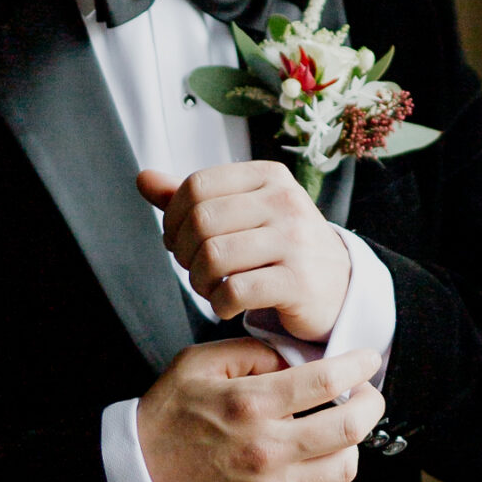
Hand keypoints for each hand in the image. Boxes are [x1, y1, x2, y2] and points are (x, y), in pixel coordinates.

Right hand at [136, 341, 384, 481]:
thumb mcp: (196, 366)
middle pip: (351, 426)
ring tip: (336, 433)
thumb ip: (250, 353)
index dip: (359, 366)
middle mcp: (267, 448)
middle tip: (366, 396)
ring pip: (345, 466)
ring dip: (350, 445)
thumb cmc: (163, 422)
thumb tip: (295, 360)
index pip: (327, 380)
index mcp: (250, 403)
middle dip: (371, 404)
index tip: (367, 360)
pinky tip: (315, 469)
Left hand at [138, 162, 351, 341]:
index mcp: (268, 176)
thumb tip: (143, 178)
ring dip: (198, 281)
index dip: (173, 218)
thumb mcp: (243, 213)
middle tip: (193, 269)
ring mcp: (296, 241)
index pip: (197, 186)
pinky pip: (236, 291)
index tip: (178, 241)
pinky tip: (227, 305)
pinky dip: (219, 304)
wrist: (338, 286)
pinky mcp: (299, 282)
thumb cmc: (282, 247)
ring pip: (214, 256)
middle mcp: (285, 201)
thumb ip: (194, 198)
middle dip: (183, 252)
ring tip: (209, 288)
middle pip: (201, 221)